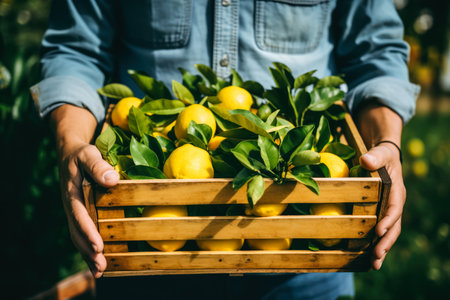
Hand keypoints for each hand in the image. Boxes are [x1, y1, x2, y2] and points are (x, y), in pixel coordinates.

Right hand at [51, 105, 119, 277]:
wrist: (70, 153)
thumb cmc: (81, 154)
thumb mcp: (88, 154)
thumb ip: (98, 166)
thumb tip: (112, 180)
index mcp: (71, 194)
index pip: (79, 216)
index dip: (88, 232)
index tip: (98, 247)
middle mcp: (71, 206)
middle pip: (77, 233)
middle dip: (88, 251)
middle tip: (101, 267)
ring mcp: (74, 212)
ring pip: (79, 237)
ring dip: (88, 254)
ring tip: (100, 271)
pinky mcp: (80, 213)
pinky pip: (83, 233)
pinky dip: (88, 248)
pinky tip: (99, 261)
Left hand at [360, 143, 404, 269]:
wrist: (383, 157)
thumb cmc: (382, 154)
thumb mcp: (381, 153)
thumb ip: (375, 157)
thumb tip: (365, 161)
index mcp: (397, 192)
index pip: (394, 208)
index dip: (388, 220)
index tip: (378, 232)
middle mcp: (394, 205)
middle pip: (393, 227)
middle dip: (385, 243)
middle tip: (376, 257)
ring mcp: (387, 211)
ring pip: (386, 233)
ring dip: (381, 249)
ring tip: (374, 265)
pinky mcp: (378, 213)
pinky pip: (377, 231)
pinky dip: (373, 244)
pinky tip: (364, 257)